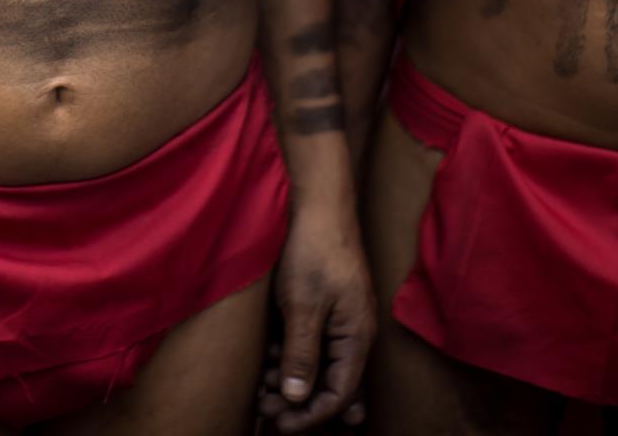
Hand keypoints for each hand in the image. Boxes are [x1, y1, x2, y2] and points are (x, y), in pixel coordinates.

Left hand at [259, 203, 376, 432]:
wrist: (316, 203)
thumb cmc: (314, 250)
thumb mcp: (302, 306)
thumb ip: (302, 354)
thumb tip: (297, 398)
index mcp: (356, 337)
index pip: (339, 393)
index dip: (311, 415)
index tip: (280, 424)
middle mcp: (352, 333)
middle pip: (331, 384)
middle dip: (299, 403)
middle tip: (265, 411)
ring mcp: (338, 319)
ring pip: (317, 365)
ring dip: (291, 381)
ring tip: (261, 391)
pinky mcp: (321, 306)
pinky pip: (309, 344)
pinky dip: (289, 357)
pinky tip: (268, 363)